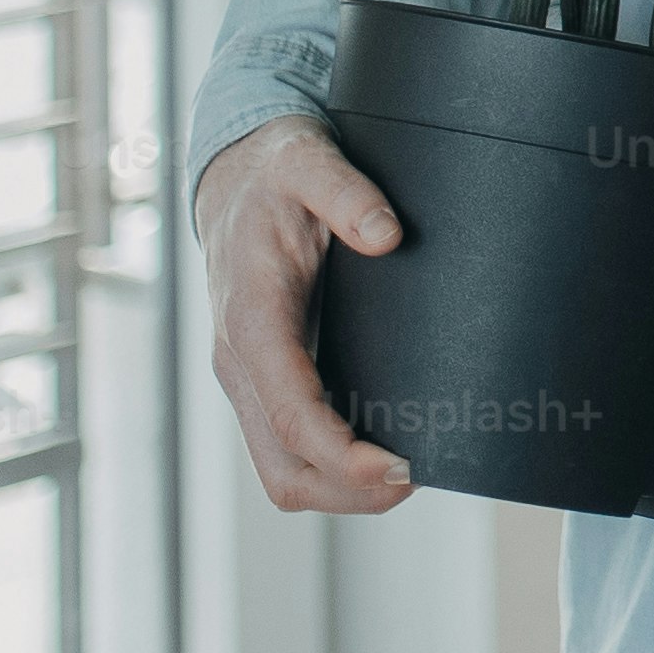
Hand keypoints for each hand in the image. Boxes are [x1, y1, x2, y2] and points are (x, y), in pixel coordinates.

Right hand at [195, 116, 415, 513]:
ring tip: (405, 479)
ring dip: (340, 491)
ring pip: (282, 470)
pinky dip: (331, 470)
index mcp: (250, 317)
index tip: (398, 467)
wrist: (238, 177)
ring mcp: (251, 377)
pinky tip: (380, 458)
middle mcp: (240, 360)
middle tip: (414, 478)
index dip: (341, 453)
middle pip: (282, 465)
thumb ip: (345, 192)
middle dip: (346, 490)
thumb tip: (386, 234)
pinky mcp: (266, 380)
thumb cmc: (276, 174)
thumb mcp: (308, 161)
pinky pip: (288, 448)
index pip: (290, 412)